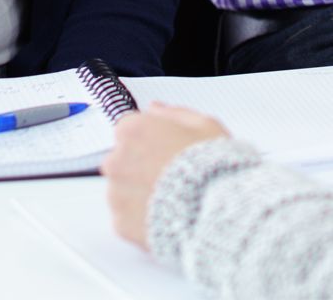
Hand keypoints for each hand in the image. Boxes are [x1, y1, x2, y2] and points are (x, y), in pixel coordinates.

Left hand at [101, 105, 230, 251]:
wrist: (216, 213)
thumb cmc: (212, 168)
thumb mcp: (204, 125)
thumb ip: (174, 113)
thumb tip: (156, 109)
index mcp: (134, 131)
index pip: (128, 127)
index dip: (149, 137)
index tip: (164, 146)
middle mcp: (117, 160)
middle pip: (122, 158)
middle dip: (141, 164)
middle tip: (171, 173)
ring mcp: (116, 193)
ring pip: (123, 188)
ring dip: (139, 190)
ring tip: (172, 196)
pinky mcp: (120, 222)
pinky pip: (126, 215)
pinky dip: (141, 216)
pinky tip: (165, 213)